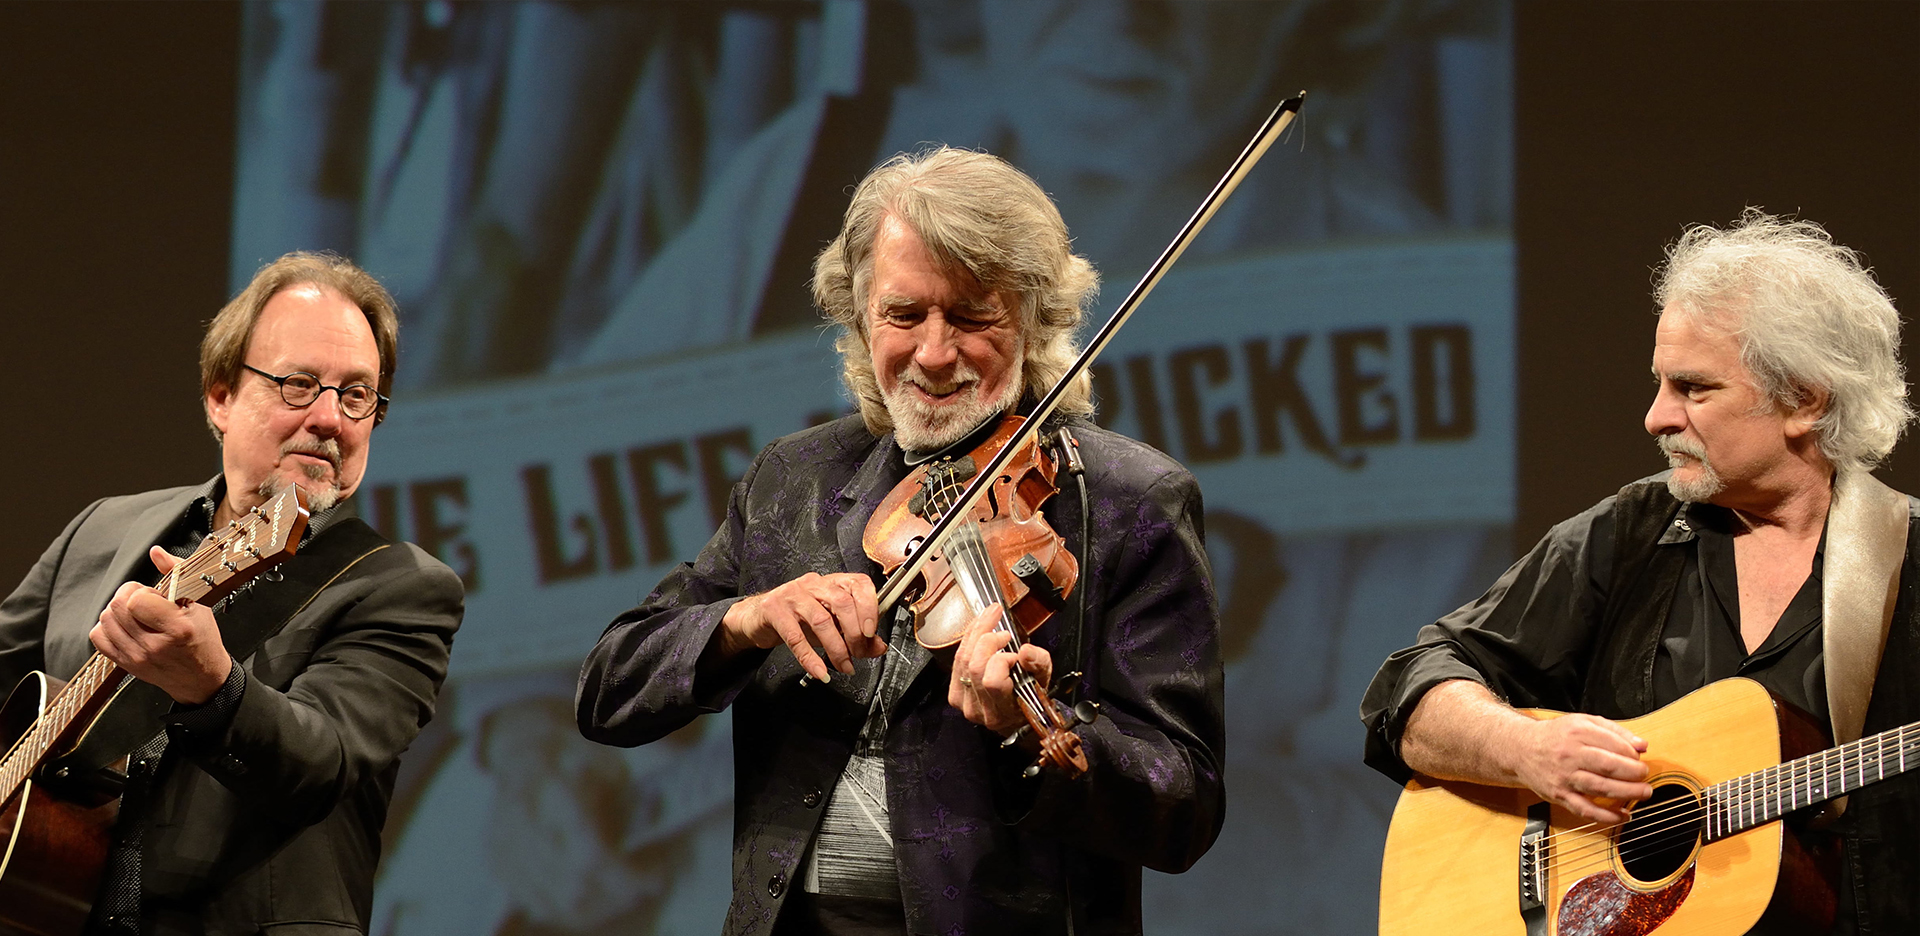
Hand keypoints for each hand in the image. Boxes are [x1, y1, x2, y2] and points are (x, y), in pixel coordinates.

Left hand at [89, 546, 234, 704]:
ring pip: (105, 620)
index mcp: (178, 629)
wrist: (201, 678)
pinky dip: (107, 627)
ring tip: (137, 614)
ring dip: (118, 611)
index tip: (156, 596)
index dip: (143, 592)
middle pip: (116, 607)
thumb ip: (176, 574)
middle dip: (128, 596)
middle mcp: (154, 646)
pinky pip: (98, 637)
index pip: (136, 601)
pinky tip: (124, 626)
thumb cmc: (202, 640)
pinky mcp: (124, 664)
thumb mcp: (199, 605)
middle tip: (145, 601)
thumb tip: (156, 552)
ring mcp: (136, 657)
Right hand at [718, 572, 885, 681]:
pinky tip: (819, 671)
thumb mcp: (831, 625)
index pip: (858, 584)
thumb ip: (858, 635)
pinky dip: (810, 658)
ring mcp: (793, 595)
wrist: (758, 618)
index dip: (869, 607)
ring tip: (843, 666)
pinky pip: (795, 637)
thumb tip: (879, 647)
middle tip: (858, 654)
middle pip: (842, 603)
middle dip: (855, 634)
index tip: (872, 632)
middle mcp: (814, 584)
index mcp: (832, 582)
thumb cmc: (798, 618)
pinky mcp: (774, 610)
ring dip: (836, 648)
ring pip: (822, 620)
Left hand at [948, 603, 1051, 734]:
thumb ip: (1038, 663)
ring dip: (976, 634)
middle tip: (1003, 631)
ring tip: (990, 618)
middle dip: (988, 640)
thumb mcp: (1043, 679)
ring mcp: (964, 703)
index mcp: (1003, 710)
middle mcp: (980, 710)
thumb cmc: (1030, 696)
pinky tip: (979, 631)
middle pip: (974, 666)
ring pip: (962, 661)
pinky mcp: (954, 694)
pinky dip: (967, 642)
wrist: (1016, 713)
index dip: (1003, 661)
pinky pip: (956, 662)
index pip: (993, 681)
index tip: (1016, 653)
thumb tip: (1025, 651)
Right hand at [1510, 714, 1651, 824]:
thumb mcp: (1583, 722)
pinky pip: (1586, 809)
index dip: (1633, 753)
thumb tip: (1642, 745)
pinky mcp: (1560, 795)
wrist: (1521, 750)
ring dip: (1627, 792)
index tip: (1639, 758)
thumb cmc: (1556, 736)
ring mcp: (1564, 777)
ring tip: (1644, 792)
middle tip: (1645, 775)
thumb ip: (1614, 731)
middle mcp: (1570, 755)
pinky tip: (1623, 815)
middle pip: (1608, 766)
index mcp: (1577, 733)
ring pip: (1600, 788)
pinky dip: (1607, 815)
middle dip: (1634, 773)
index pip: (1613, 744)